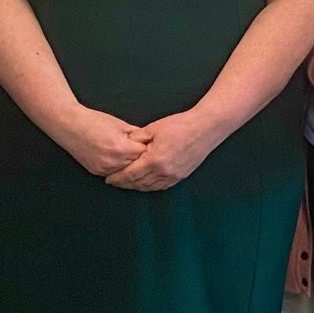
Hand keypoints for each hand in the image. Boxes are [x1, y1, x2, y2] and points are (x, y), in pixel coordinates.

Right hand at [52, 105, 151, 176]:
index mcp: (120, 148)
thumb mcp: (119, 124)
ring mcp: (104, 169)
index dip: (147, 147)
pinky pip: (114, 173)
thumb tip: (149, 139)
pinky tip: (120, 158)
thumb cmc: (93, 121)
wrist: (70, 126)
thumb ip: (135, 134)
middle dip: (141, 157)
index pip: (143, 153)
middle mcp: (112, 161)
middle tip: (144, 150)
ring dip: (130, 164)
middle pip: (136, 164)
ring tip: (131, 154)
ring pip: (126, 171)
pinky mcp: (97, 172)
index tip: (151, 144)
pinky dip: (119, 167)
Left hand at [104, 110, 224, 190]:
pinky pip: (161, 186)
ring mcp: (173, 176)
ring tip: (126, 184)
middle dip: (124, 184)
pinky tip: (144, 184)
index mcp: (154, 160)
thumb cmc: (180, 125)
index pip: (130, 174)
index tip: (108, 178)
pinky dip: (149, 187)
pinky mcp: (180, 176)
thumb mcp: (154, 128)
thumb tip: (124, 144)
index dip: (118, 177)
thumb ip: (137, 138)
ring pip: (149, 187)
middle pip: (138, 183)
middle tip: (113, 182)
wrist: (205, 128)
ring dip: (136, 187)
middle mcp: (163, 172)